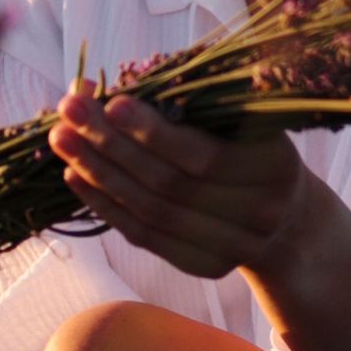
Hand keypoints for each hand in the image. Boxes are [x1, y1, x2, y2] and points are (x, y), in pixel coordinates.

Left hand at [50, 89, 306, 281]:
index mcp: (274, 165)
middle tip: (69, 111)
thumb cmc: (251, 146)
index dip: (154, 133)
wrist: (289, 215)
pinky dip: (106, 206)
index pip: (204, 156)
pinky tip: (76, 176)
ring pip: (152, 211)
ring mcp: (233, 246)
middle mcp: (259, 212)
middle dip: (112, 145)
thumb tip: (98, 85)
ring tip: (62, 139)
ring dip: (100, 174)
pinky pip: (146, 237)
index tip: (111, 102)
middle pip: (170, 184)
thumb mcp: (239, 116)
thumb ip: (182, 100)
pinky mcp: (206, 265)